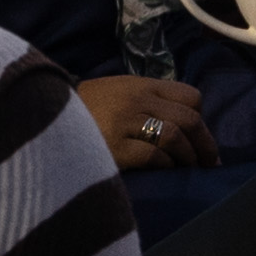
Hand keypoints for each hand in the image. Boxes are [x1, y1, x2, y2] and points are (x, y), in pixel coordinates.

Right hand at [74, 72, 207, 172]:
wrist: (46, 117)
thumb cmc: (88, 108)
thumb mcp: (120, 91)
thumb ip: (150, 100)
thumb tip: (185, 125)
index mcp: (142, 86)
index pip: (191, 96)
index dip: (201, 118)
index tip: (200, 137)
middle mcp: (137, 101)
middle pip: (189, 119)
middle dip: (205, 144)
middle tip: (209, 163)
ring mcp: (125, 123)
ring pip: (174, 137)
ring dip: (187, 157)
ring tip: (187, 169)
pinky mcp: (115, 148)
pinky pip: (153, 156)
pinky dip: (165, 165)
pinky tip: (162, 169)